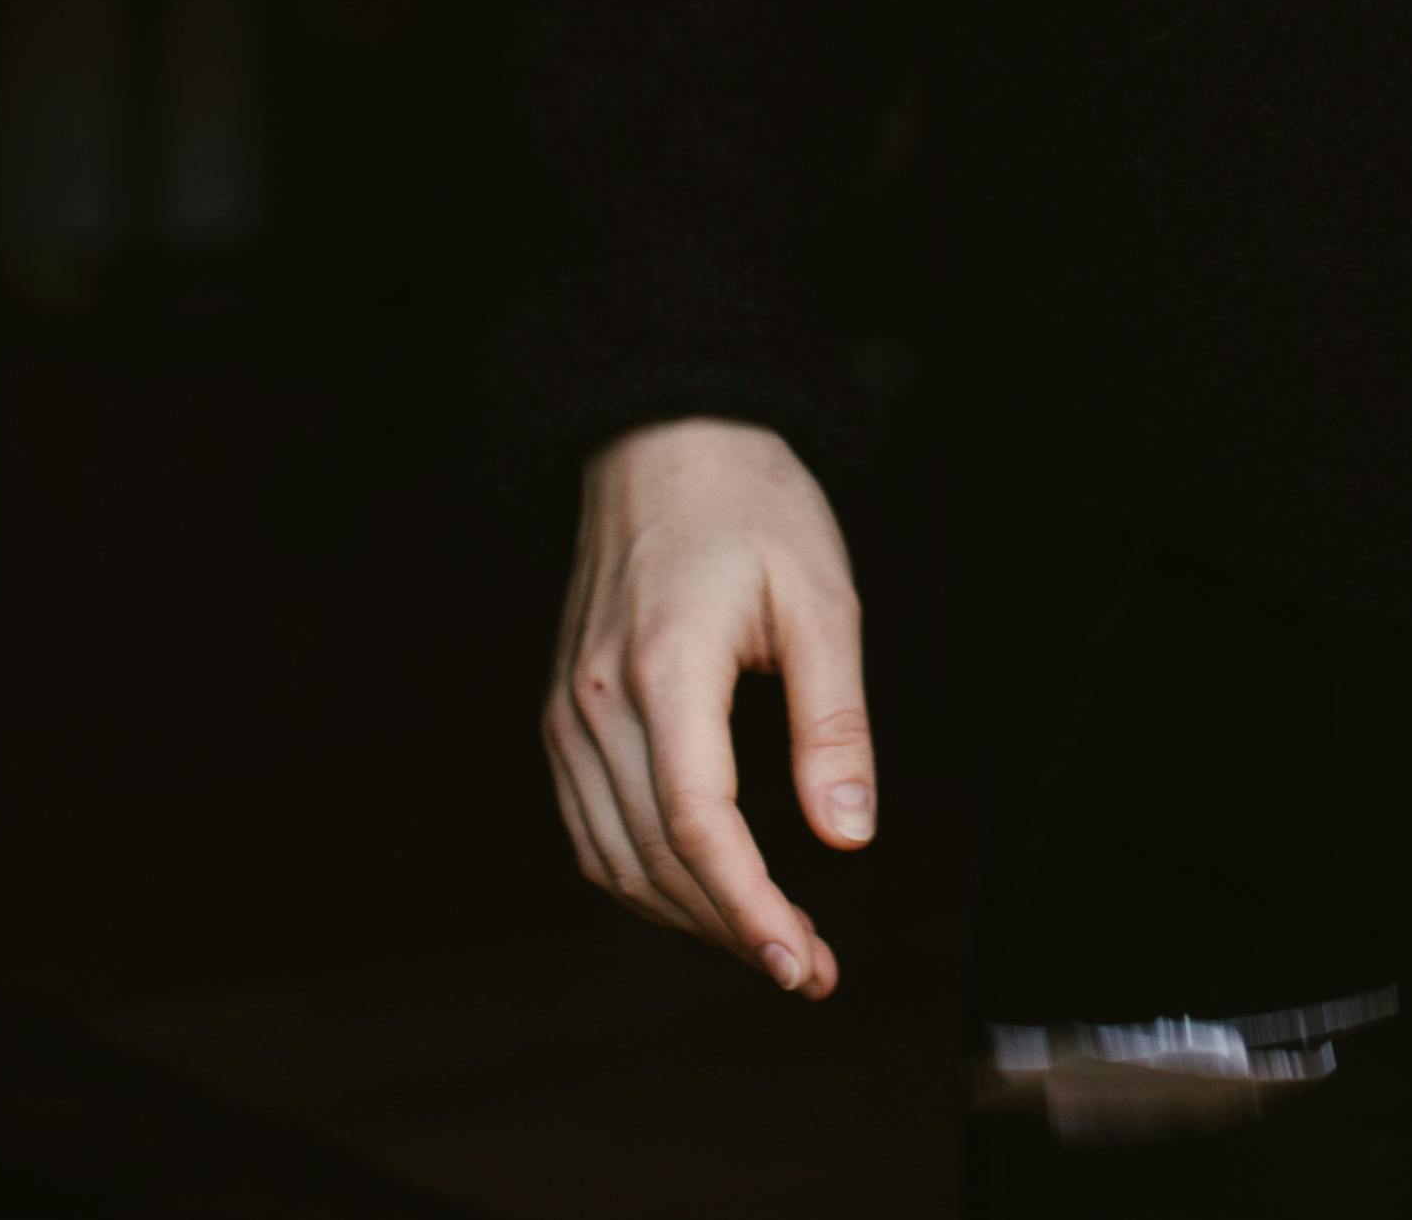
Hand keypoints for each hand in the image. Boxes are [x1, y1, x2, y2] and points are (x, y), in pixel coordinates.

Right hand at [543, 418, 873, 997]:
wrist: (661, 440)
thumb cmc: (751, 507)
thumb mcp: (822, 598)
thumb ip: (833, 721)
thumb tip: (848, 836)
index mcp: (666, 666)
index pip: (699, 823)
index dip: (750, 908)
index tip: (803, 964)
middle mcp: (598, 701)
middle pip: (658, 857)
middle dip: (736, 931)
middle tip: (814, 971)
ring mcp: (569, 712)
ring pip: (617, 860)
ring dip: (691, 919)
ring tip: (774, 947)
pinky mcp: (564, 717)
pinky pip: (594, 830)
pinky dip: (648, 881)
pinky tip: (708, 897)